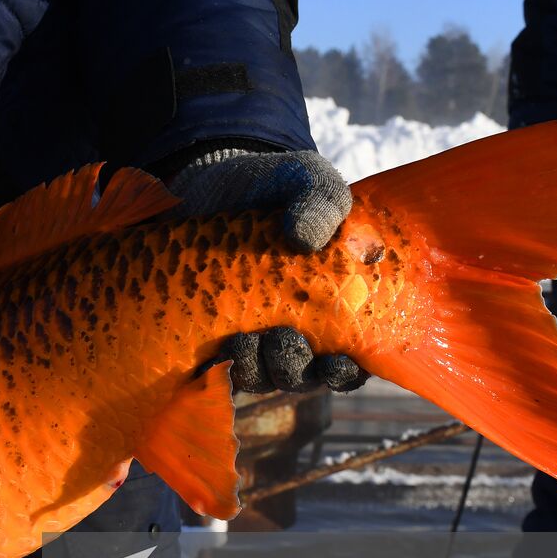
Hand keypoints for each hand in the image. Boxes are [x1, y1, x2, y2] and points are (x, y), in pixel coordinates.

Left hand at [166, 147, 365, 392]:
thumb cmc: (276, 188)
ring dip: (254, 367)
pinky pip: (214, 366)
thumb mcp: (308, 182)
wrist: (215, 182)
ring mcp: (249, 336)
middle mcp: (292, 332)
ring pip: (257, 375)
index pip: (348, 362)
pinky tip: (215, 350)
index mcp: (332, 310)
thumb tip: (305, 238)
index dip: (347, 374)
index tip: (339, 364)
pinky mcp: (207, 332)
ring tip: (243, 341)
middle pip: (299, 375)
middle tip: (283, 341)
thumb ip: (320, 202)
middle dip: (293, 367)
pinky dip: (216, 365)